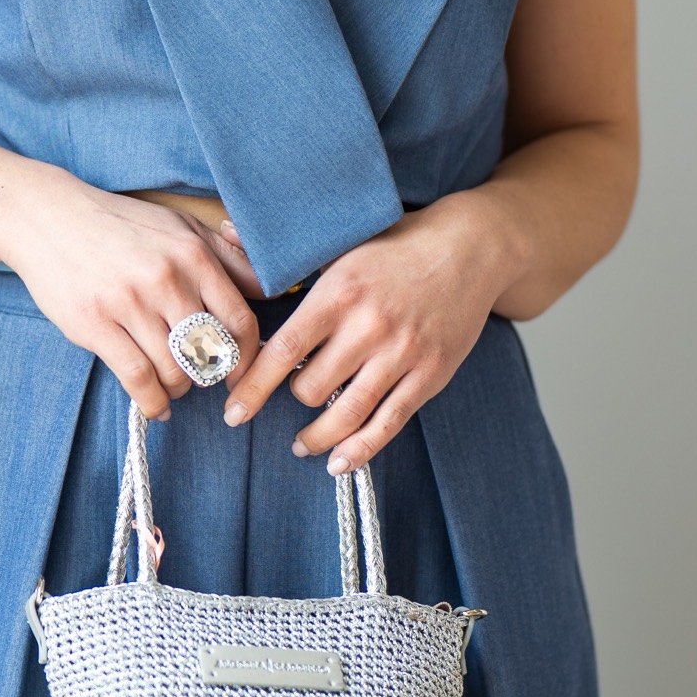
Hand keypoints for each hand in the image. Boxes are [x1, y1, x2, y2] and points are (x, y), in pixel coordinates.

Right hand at [0, 173, 263, 418]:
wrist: (48, 216)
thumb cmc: (120, 224)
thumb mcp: (179, 227)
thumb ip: (227, 258)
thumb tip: (270, 289)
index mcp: (193, 255)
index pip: (241, 322)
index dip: (246, 358)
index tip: (240, 372)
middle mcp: (167, 279)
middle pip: (210, 353)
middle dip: (210, 376)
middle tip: (200, 379)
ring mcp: (129, 303)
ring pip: (175, 371)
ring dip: (179, 389)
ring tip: (172, 386)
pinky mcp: (95, 324)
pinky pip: (137, 378)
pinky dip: (152, 402)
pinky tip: (154, 405)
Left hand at [220, 192, 525, 471]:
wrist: (471, 247)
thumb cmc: (397, 244)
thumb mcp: (340, 240)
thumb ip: (284, 253)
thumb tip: (225, 234)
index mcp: (339, 293)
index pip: (283, 350)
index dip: (254, 387)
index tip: (232, 412)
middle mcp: (369, 326)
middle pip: (311, 388)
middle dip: (294, 398)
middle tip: (291, 394)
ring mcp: (402, 354)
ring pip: (347, 414)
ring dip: (318, 437)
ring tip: (302, 444)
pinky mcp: (430, 374)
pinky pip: (389, 423)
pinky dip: (361, 450)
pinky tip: (339, 462)